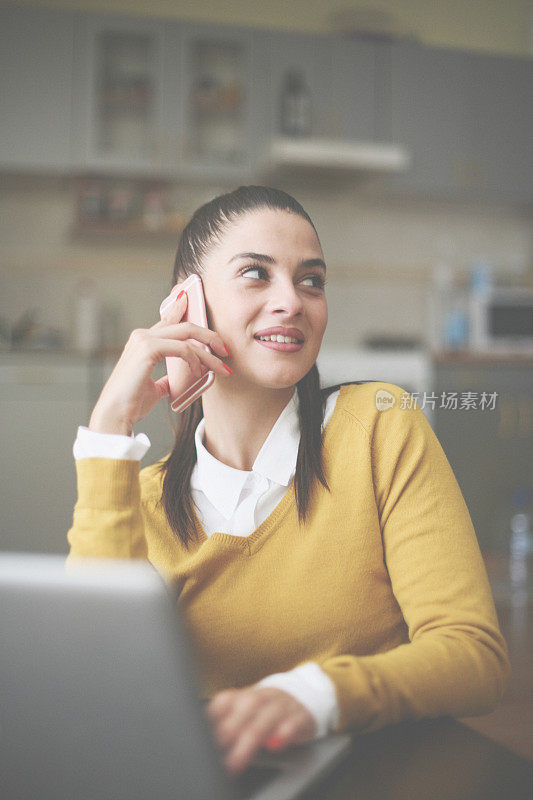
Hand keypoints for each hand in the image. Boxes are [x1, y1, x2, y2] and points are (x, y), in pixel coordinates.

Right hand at [88, 291, 230, 434]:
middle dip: (209, 335)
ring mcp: (144, 340)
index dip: (184, 310)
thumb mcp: (153, 388)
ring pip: (187, 335)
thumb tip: (174, 382)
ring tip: (221, 367)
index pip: (169, 320)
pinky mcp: (148, 349)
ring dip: (208, 352)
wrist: (116, 414)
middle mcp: (143, 335)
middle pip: (184, 326)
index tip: (197, 305)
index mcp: (143, 341)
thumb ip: (164, 380)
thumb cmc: (132, 403)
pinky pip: (182, 348)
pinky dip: (195, 359)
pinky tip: (199, 371)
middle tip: (225, 349)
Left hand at [206, 686, 315, 774]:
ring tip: (237, 761)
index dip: (212, 719)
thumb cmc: (265, 711)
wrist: (303, 696)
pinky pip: (294, 722)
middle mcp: (263, 697)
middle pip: (245, 709)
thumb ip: (225, 722)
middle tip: (215, 754)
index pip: (225, 701)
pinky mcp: (301, 717)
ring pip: (266, 718)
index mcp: (245, 695)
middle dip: (228, 731)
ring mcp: (283, 706)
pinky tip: (274, 744)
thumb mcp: (245, 711)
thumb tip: (202, 741)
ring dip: (250, 740)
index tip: (202, 739)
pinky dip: (284, 733)